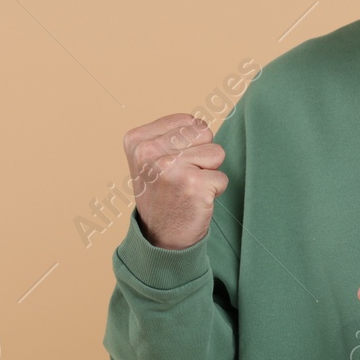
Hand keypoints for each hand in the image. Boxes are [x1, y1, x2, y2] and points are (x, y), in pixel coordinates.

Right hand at [122, 113, 227, 250]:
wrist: (160, 238)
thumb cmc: (162, 193)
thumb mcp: (150, 158)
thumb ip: (170, 135)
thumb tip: (200, 122)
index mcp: (137, 140)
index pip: (188, 121)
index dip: (189, 143)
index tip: (171, 165)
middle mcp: (149, 152)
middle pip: (203, 132)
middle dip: (201, 154)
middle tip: (182, 177)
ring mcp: (170, 168)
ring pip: (216, 153)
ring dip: (208, 172)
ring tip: (188, 187)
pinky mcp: (192, 185)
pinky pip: (222, 177)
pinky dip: (214, 191)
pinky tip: (194, 200)